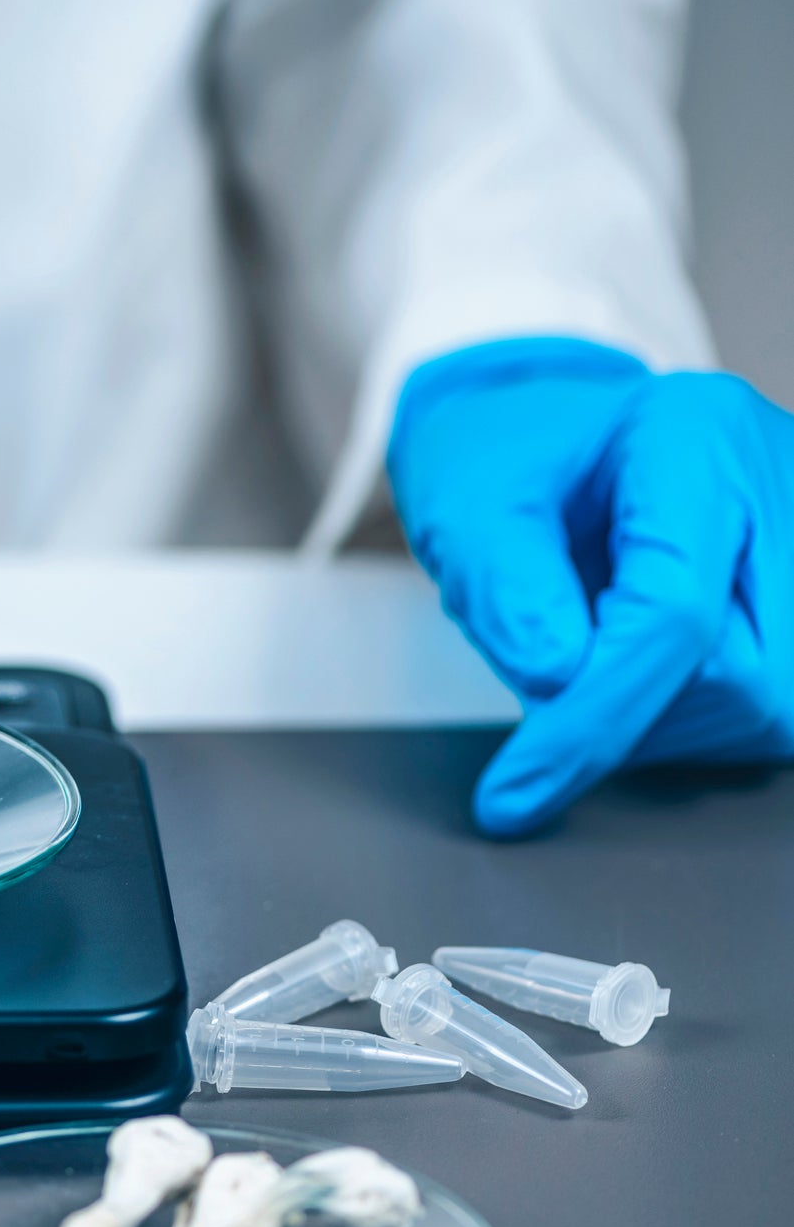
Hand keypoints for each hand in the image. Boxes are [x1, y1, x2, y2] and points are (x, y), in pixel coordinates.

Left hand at [389, 337, 793, 835]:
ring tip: (592, 652)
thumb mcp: (464, 510)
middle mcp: (778, 480)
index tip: (514, 791)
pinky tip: (640, 669)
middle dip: (631, 714)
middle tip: (549, 671)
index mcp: (694, 435)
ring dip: (664, 722)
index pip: (673, 615)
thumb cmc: (500, 461)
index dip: (592, 720)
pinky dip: (694, 716)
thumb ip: (504, 591)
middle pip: (748, 678)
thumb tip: (560, 679)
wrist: (536, 434)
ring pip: (775, 710)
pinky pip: (774, 707)